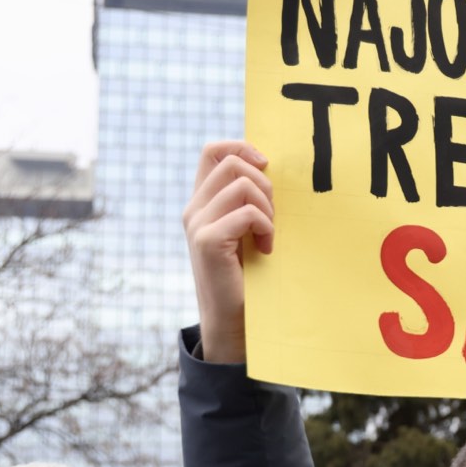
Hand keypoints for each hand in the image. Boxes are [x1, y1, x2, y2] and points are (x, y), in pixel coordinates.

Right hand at [182, 141, 272, 362]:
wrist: (232, 319)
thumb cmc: (246, 274)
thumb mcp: (245, 230)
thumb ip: (247, 202)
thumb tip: (269, 168)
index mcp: (202, 202)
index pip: (212, 151)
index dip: (241, 147)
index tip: (264, 167)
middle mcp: (194, 209)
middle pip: (232, 164)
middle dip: (264, 183)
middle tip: (272, 215)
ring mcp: (197, 224)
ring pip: (242, 185)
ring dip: (267, 208)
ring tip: (269, 234)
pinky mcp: (207, 241)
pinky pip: (247, 213)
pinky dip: (266, 227)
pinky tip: (266, 248)